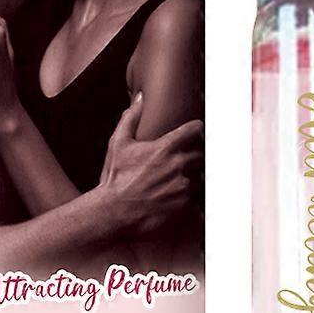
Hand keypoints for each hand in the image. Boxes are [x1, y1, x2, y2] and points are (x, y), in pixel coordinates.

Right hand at [97, 94, 203, 236]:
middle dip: (192, 157)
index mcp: (166, 148)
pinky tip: (173, 199)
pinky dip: (188, 198)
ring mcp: (184, 186)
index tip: (195, 132)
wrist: (113, 212)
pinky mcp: (185, 205)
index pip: (195, 130)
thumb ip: (131, 119)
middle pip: (199, 154)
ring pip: (198, 177)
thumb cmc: (115, 178)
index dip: (196, 130)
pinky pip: (195, 198)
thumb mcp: (118, 144)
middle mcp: (179, 165)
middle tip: (177, 164)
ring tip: (172, 184)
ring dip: (190, 178)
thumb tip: (140, 99)